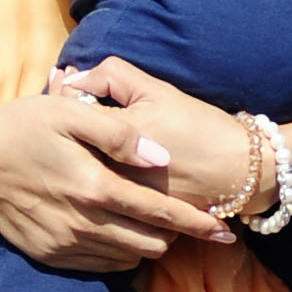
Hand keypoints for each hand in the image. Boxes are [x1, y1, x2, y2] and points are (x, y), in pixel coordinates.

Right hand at [0, 94, 227, 272]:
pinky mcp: (51, 254)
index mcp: (95, 187)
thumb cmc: (24, 127)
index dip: (197, 224)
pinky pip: (100, 264)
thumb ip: (121, 134)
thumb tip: (161, 158)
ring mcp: (66, 243)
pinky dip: (118, 253)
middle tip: (180, 218)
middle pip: (150, 242)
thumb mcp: (71, 113)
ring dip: (146, 243)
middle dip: (173, 234)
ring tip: (151, 223)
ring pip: (128, 257)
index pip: (161, 213)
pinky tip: (118, 231)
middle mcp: (84, 222)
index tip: (224, 233)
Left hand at [55, 56, 257, 215]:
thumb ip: (114, 76)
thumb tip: (75, 76)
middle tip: (55, 100)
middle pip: (65, 144)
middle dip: (57, 121)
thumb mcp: (159, 91)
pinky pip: (93, 193)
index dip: (60, 92)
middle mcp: (109, 170)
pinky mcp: (124, 216)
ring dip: (68, 150)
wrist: (237, 174)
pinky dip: (87, 175)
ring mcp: (115, 197)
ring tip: (68, 131)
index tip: (61, 80)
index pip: (68, 110)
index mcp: (116, 134)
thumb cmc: (199, 127)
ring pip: (76, 170)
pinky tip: (89, 159)